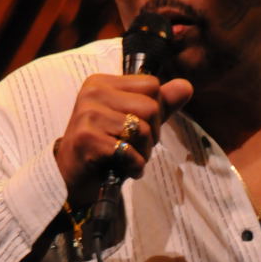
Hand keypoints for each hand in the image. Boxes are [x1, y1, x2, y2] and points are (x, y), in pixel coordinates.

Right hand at [54, 73, 192, 207]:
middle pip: (151, 107)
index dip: (157, 112)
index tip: (139, 129)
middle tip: (135, 148)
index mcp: (103, 82)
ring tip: (129, 159)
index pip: (152, 85)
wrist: (73, 179)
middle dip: (152, 135)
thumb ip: (160, 104)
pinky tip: (123, 170)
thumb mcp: (134, 123)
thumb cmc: (106, 149)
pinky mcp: (87, 138)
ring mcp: (88, 114)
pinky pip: (129, 151)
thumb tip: (186, 86)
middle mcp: (93, 92)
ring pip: (142, 129)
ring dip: (143, 153)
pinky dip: (134, 166)